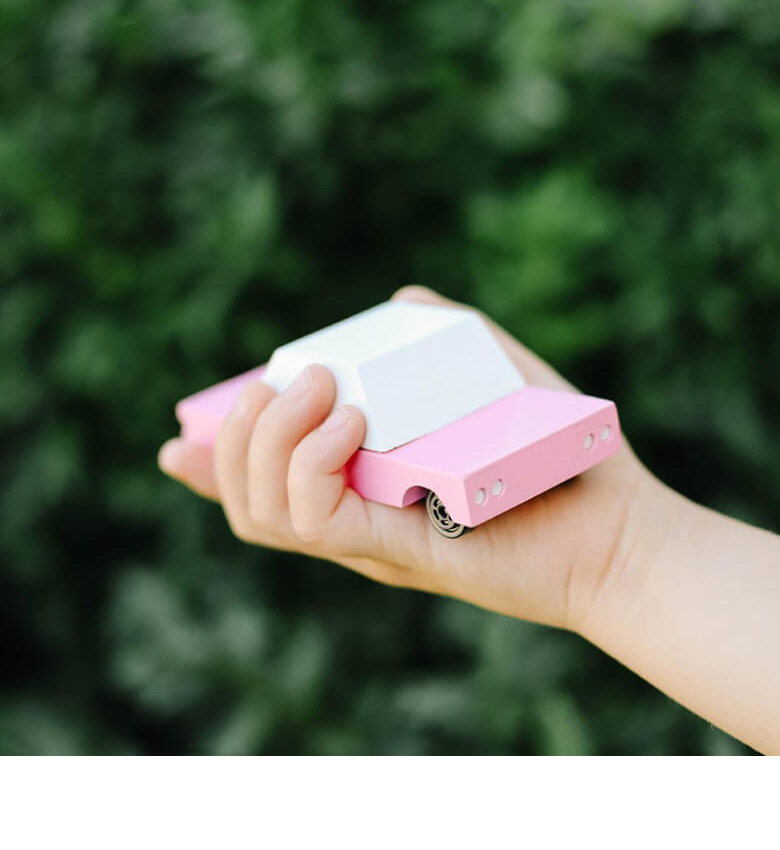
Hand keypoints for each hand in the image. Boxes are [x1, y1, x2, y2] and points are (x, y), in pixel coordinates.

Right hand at [158, 286, 656, 632]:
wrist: (618, 525)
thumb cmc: (561, 454)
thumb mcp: (498, 376)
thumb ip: (448, 335)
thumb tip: (399, 299)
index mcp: (364, 490)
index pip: (264, 490)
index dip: (214, 467)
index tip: (179, 440)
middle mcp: (356, 522)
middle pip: (246, 497)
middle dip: (240, 432)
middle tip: (295, 380)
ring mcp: (371, 540)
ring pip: (262, 511)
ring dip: (269, 439)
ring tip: (323, 389)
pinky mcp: (398, 550)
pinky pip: (314, 519)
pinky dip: (311, 463)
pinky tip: (348, 419)